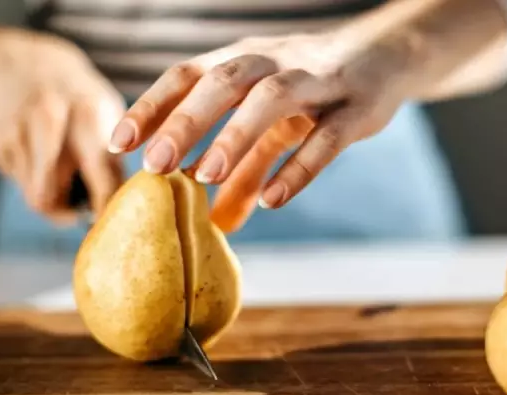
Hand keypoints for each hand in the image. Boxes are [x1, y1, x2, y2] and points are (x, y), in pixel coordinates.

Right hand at [0, 31, 125, 222]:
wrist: (29, 66)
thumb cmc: (82, 99)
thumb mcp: (111, 116)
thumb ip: (115, 160)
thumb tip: (123, 209)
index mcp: (89, 116)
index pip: (100, 180)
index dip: (106, 210)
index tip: (114, 223)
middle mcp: (48, 122)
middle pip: (50, 198)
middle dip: (69, 213)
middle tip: (84, 211)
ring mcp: (17, 133)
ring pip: (34, 197)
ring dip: (54, 201)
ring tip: (67, 183)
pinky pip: (22, 184)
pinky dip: (37, 183)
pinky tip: (44, 161)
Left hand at [109, 30, 418, 231]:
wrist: (386, 57)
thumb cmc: (314, 90)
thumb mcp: (274, 126)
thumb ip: (245, 171)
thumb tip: (217, 224)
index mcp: (246, 59)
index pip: (189, 73)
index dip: (153, 104)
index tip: (120, 143)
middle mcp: (276, 62)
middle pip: (223, 82)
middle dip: (186, 120)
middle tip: (154, 165)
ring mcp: (318, 83)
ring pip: (271, 100)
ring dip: (235, 135)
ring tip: (205, 177)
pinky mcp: (356, 110)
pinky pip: (326, 138)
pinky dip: (298, 167)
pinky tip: (273, 200)